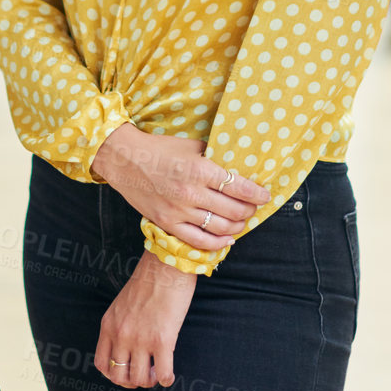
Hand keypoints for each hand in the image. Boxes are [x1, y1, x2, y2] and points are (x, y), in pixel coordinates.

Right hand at [90, 124, 269, 250]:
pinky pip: (199, 241)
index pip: (239, 187)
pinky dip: (217, 243)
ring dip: (237, 226)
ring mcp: (179, 211)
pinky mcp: (167, 223)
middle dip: (249, 210)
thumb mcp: (191, 146)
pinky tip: (227, 240)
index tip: (265, 195)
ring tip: (242, 222)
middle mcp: (191, 193)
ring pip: (220, 227)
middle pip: (233, 209)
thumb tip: (238, 167)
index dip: (257, 194)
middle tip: (254, 207)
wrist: (125, 160)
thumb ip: (214, 158)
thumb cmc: (160, 149)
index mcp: (200, 169)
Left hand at [96, 251, 195, 388]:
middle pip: (119, 377)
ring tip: (157, 372)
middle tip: (144, 373)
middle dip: (132, 381)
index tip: (128, 370)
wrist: (167, 264)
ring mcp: (140, 339)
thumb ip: (120, 325)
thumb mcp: (122, 304)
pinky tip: (169, 374)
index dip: (115, 374)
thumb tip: (128, 347)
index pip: (102, 365)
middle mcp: (121, 335)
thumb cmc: (149, 281)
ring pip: (139, 379)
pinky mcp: (162, 340)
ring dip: (149, 381)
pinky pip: (163, 374)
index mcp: (108, 325)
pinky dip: (166, 379)